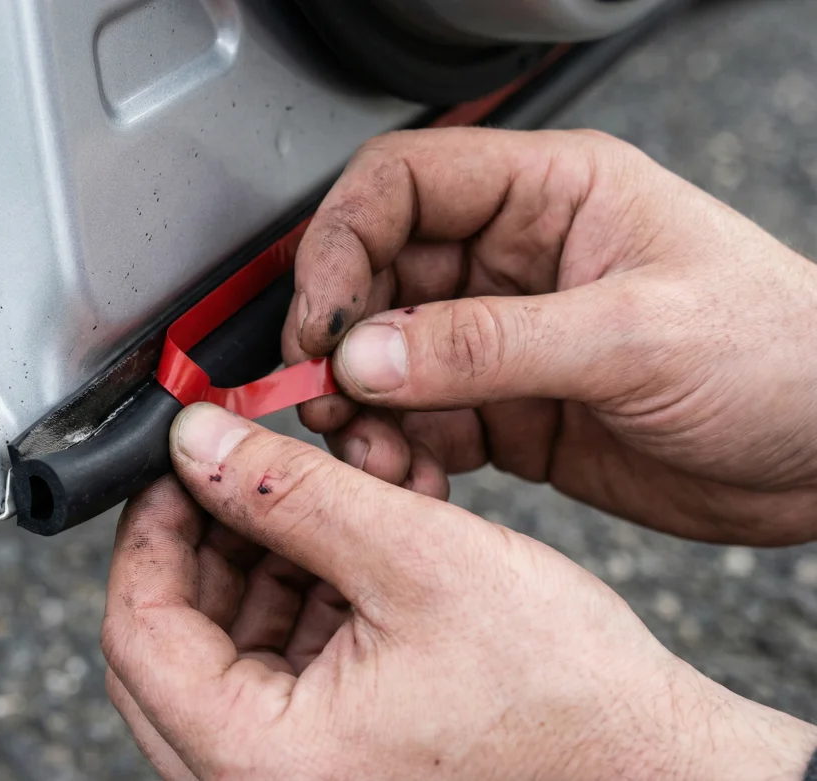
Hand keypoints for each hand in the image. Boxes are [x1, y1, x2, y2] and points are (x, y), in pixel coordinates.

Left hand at [103, 403, 815, 780]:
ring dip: (277, 554)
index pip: (137, 631)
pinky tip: (362, 530)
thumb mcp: (416, 562)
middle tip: (250, 465)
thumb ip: (290, 494)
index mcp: (258, 760)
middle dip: (218, 534)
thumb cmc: (567, 705)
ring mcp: (297, 775)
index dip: (150, 529)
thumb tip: (199, 446)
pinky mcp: (337, 760)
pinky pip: (287, 667)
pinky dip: (315, 594)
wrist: (656, 772)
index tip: (179, 464)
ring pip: (234, 644)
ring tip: (336, 484)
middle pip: (177, 639)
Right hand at [281, 127, 816, 544]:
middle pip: (376, 275)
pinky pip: (419, 423)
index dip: (341, 243)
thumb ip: (490, 344)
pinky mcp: (506, 409)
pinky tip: (414, 478)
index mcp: (550, 194)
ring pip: (385, 357)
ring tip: (373, 450)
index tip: (321, 320)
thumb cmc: (786, 355)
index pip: (401, 185)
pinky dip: (399, 453)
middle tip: (325, 395)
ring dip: (361, 407)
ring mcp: (504, 337)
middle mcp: (514, 259)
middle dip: (340, 339)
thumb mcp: (636, 337)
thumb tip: (368, 353)